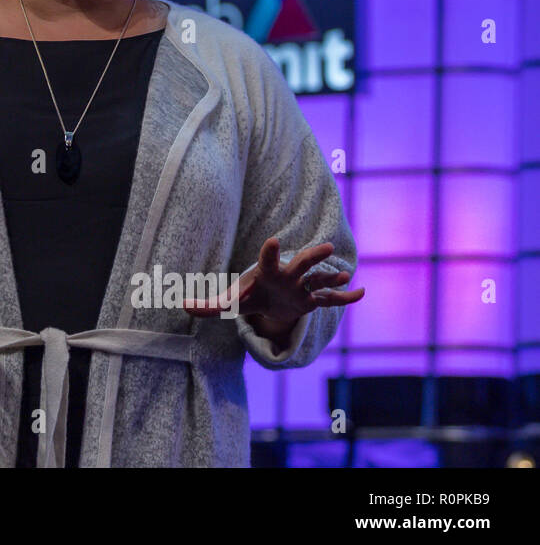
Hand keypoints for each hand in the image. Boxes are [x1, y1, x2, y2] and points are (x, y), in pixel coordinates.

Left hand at [183, 237, 364, 329]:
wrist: (269, 301)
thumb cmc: (249, 295)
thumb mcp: (230, 302)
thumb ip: (208, 305)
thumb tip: (182, 305)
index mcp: (266, 271)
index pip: (267, 258)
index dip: (271, 250)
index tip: (275, 240)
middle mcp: (288, 275)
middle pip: (301, 263)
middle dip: (311, 257)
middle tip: (324, 247)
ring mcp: (303, 287)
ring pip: (320, 278)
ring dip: (332, 276)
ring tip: (346, 274)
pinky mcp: (313, 300)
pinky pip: (332, 298)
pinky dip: (347, 296)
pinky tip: (362, 292)